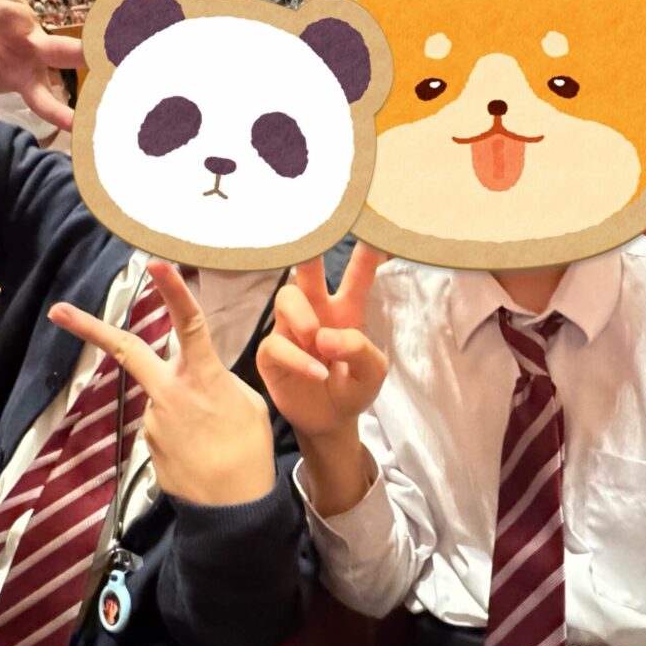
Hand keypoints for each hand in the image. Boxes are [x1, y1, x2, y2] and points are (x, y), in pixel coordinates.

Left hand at [48, 261, 274, 505]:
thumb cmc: (250, 454)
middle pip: (127, 350)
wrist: (232, 512)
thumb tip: (200, 381)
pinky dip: (182, 433)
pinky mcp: (148, 446)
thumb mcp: (250, 404)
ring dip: (181, 409)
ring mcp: (153, 421)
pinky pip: (164, 426)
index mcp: (203, 378)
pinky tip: (201, 453)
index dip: (173, 292)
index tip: (156, 265)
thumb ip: (220, 382)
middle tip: (60, 310)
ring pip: (161, 398)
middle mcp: (169, 394)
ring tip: (213, 439)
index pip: (189, 324)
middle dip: (90, 328)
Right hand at [257, 244, 387, 515]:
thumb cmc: (353, 387)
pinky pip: (276, 343)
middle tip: (310, 236)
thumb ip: (359, 350)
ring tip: (317, 340)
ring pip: (286, 298)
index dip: (366, 250)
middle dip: (309, 249)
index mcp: (348, 309)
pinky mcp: (272, 353)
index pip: (359, 273)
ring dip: (302, 315)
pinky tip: (317, 372)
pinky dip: (297, 357)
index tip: (373, 224)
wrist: (330, 421)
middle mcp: (317, 310)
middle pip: (308, 269)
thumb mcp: (372, 373)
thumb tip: (327, 336)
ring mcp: (291, 330)